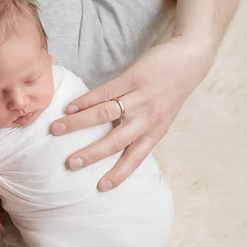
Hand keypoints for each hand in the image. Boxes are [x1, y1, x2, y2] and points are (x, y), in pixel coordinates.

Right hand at [50, 35, 216, 190]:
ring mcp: (139, 98)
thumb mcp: (162, 117)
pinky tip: (69, 107)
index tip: (101, 187)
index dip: (119, 173)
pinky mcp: (132, 78)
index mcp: (155, 132)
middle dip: (91, 153)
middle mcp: (147, 118)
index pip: (135, 158)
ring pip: (104, 114)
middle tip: (70, 164)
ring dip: (77, 123)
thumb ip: (139, 130)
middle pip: (115, 140)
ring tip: (56, 129)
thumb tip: (111, 145)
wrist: (191, 58)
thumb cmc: (171, 92)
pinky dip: (84, 100)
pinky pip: (104, 92)